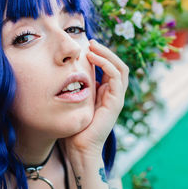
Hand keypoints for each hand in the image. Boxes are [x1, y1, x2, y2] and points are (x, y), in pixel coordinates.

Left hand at [64, 40, 128, 155]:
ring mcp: (116, 98)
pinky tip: (93, 58)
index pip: (109, 67)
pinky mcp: (115, 102)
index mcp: (105, 92)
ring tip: (92, 46)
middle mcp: (113, 93)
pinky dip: (106, 64)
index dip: (100, 55)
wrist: (79, 147)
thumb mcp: (75, 99)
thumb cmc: (74, 125)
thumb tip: (68, 70)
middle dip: (104, 51)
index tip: (86, 46)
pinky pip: (116, 77)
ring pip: (119, 67)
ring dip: (106, 54)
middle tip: (90, 41)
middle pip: (117, 64)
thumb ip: (78, 86)